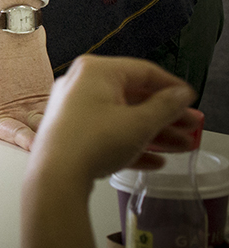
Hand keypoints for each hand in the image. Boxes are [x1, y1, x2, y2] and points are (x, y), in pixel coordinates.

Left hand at [29, 55, 201, 186]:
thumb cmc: (90, 143)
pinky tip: (154, 161)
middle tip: (190, 126)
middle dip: (166, 115)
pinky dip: (132, 144)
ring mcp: (74, 109)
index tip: (190, 100)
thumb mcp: (140, 123)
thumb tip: (180, 95)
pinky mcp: (72, 133)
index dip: (171, 86)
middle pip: (134, 96)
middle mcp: (81, 85)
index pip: (143, 71)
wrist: (56, 176)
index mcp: (96, 71)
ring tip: (181, 146)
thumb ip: (166, 107)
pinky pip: (109, 134)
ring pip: (123, 117)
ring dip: (154, 133)